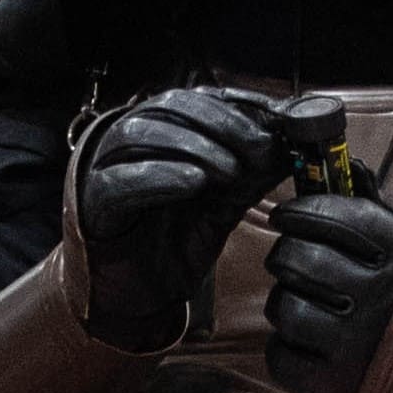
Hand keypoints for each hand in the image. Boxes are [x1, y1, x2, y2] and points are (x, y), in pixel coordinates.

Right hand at [63, 88, 327, 348]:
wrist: (141, 295)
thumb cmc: (177, 239)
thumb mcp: (228, 199)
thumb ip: (256, 168)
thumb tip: (300, 140)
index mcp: (164, 130)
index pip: (200, 97)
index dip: (240, 103)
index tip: (278, 118)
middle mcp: (131, 140)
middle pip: (170, 106)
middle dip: (220, 122)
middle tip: (258, 147)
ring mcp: (104, 168)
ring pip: (140, 134)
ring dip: (192, 146)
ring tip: (229, 171)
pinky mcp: (92, 202)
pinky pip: (119, 180)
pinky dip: (159, 176)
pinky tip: (193, 183)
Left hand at [263, 190, 392, 392]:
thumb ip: (390, 213)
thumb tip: (351, 171)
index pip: (334, 216)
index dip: (302, 211)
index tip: (289, 215)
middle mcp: (378, 295)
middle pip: (299, 258)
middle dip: (288, 252)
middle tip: (293, 258)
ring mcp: (355, 344)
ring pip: (284, 306)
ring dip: (285, 300)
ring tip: (304, 302)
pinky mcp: (338, 387)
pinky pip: (281, 357)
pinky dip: (284, 347)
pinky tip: (304, 342)